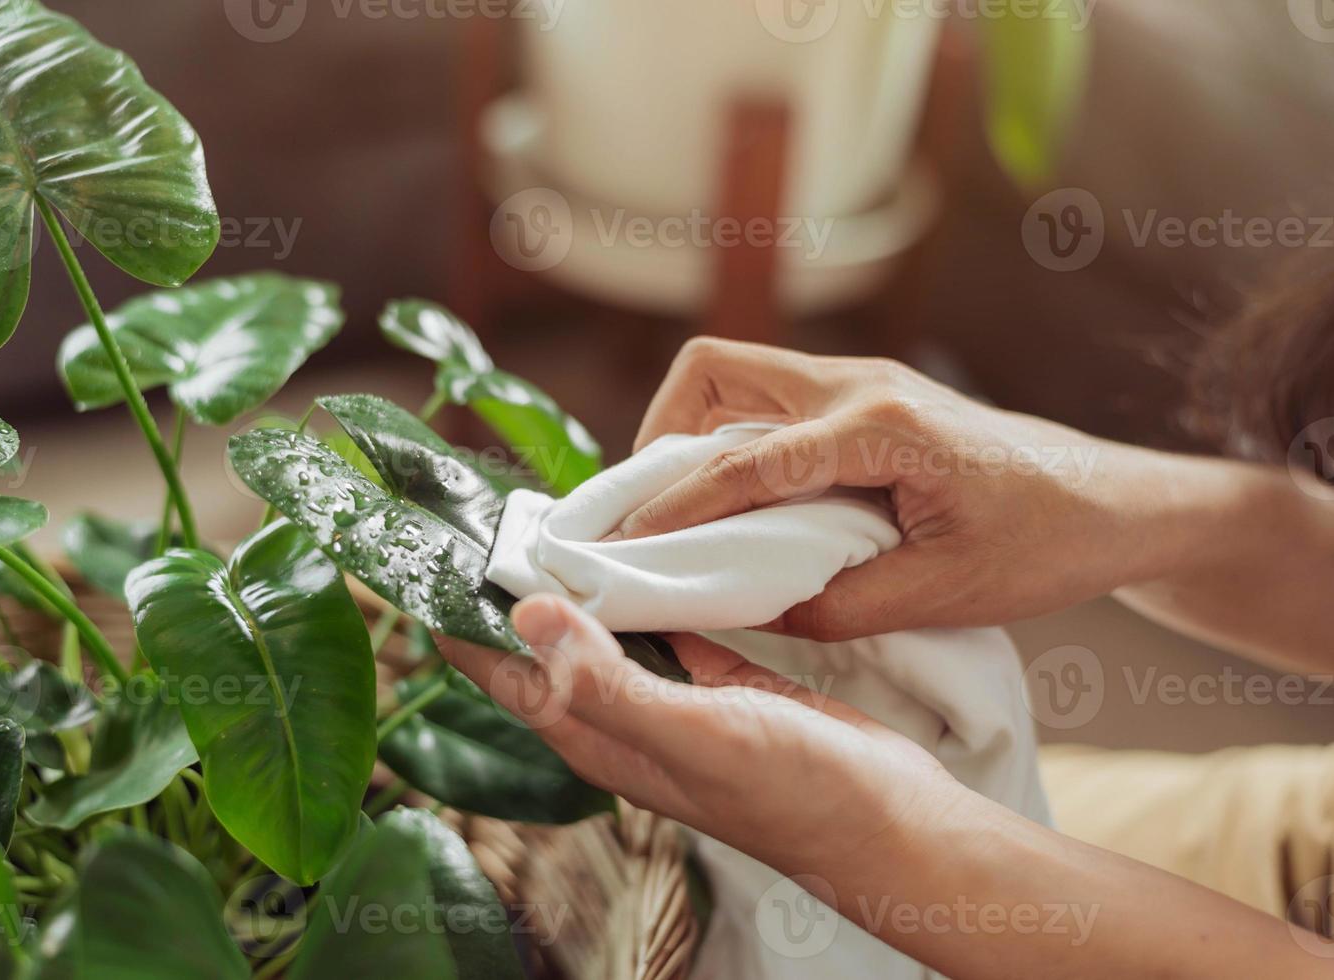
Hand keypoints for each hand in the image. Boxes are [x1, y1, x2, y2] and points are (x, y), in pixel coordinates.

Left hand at [440, 596, 1332, 979]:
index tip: (431, 560)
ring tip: (554, 529)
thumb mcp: (695, 737)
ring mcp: (677, 707)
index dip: (464, 625)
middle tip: (486, 522)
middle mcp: (627, 723)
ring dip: (576, 592)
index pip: (506, 677)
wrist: (892, 825)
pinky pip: (671, 633)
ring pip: (606, 639)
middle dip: (511, 598)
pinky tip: (652, 558)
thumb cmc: (797, 794)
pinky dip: (652, 597)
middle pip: (545, 654)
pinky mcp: (726, 689)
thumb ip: (608, 682)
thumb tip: (530, 614)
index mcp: (603, 739)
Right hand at [618, 337, 1187, 639]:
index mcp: (880, 427)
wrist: (1112, 500)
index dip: (673, 507)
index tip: (623, 547)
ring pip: (738, 376)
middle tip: (645, 512)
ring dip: (690, 432)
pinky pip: (771, 400)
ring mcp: (863, 381)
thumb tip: (749, 612)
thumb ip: (836, 606)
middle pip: (716, 369)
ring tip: (677, 509)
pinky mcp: (867, 397)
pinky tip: (737, 501)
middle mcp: (861, 384)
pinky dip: (730, 438)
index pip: (744, 461)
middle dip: (658, 433)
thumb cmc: (1045, 542)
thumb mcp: (943, 594)